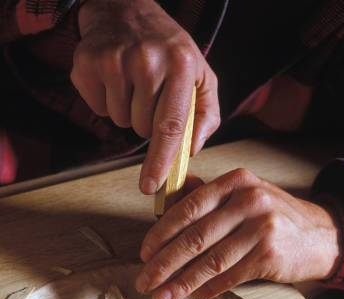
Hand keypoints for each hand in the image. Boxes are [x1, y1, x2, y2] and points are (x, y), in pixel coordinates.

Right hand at [72, 0, 219, 192]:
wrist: (126, 10)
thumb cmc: (170, 50)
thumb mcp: (201, 75)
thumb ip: (206, 116)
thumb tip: (192, 150)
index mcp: (180, 65)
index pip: (170, 126)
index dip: (160, 161)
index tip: (150, 186)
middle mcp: (146, 61)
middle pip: (142, 129)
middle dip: (147, 121)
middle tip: (150, 92)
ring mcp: (113, 60)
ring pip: (120, 121)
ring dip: (127, 110)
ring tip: (132, 82)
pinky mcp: (87, 63)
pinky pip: (98, 109)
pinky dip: (106, 101)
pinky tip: (114, 78)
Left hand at [136, 169, 340, 298]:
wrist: (321, 235)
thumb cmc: (274, 216)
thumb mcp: (244, 195)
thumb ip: (208, 195)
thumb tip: (168, 199)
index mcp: (235, 181)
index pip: (188, 208)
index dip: (161, 233)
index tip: (144, 253)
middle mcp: (249, 200)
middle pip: (195, 237)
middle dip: (164, 263)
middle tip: (145, 281)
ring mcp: (261, 228)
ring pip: (210, 261)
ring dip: (181, 283)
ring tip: (162, 297)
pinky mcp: (269, 254)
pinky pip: (229, 277)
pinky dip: (207, 289)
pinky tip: (192, 296)